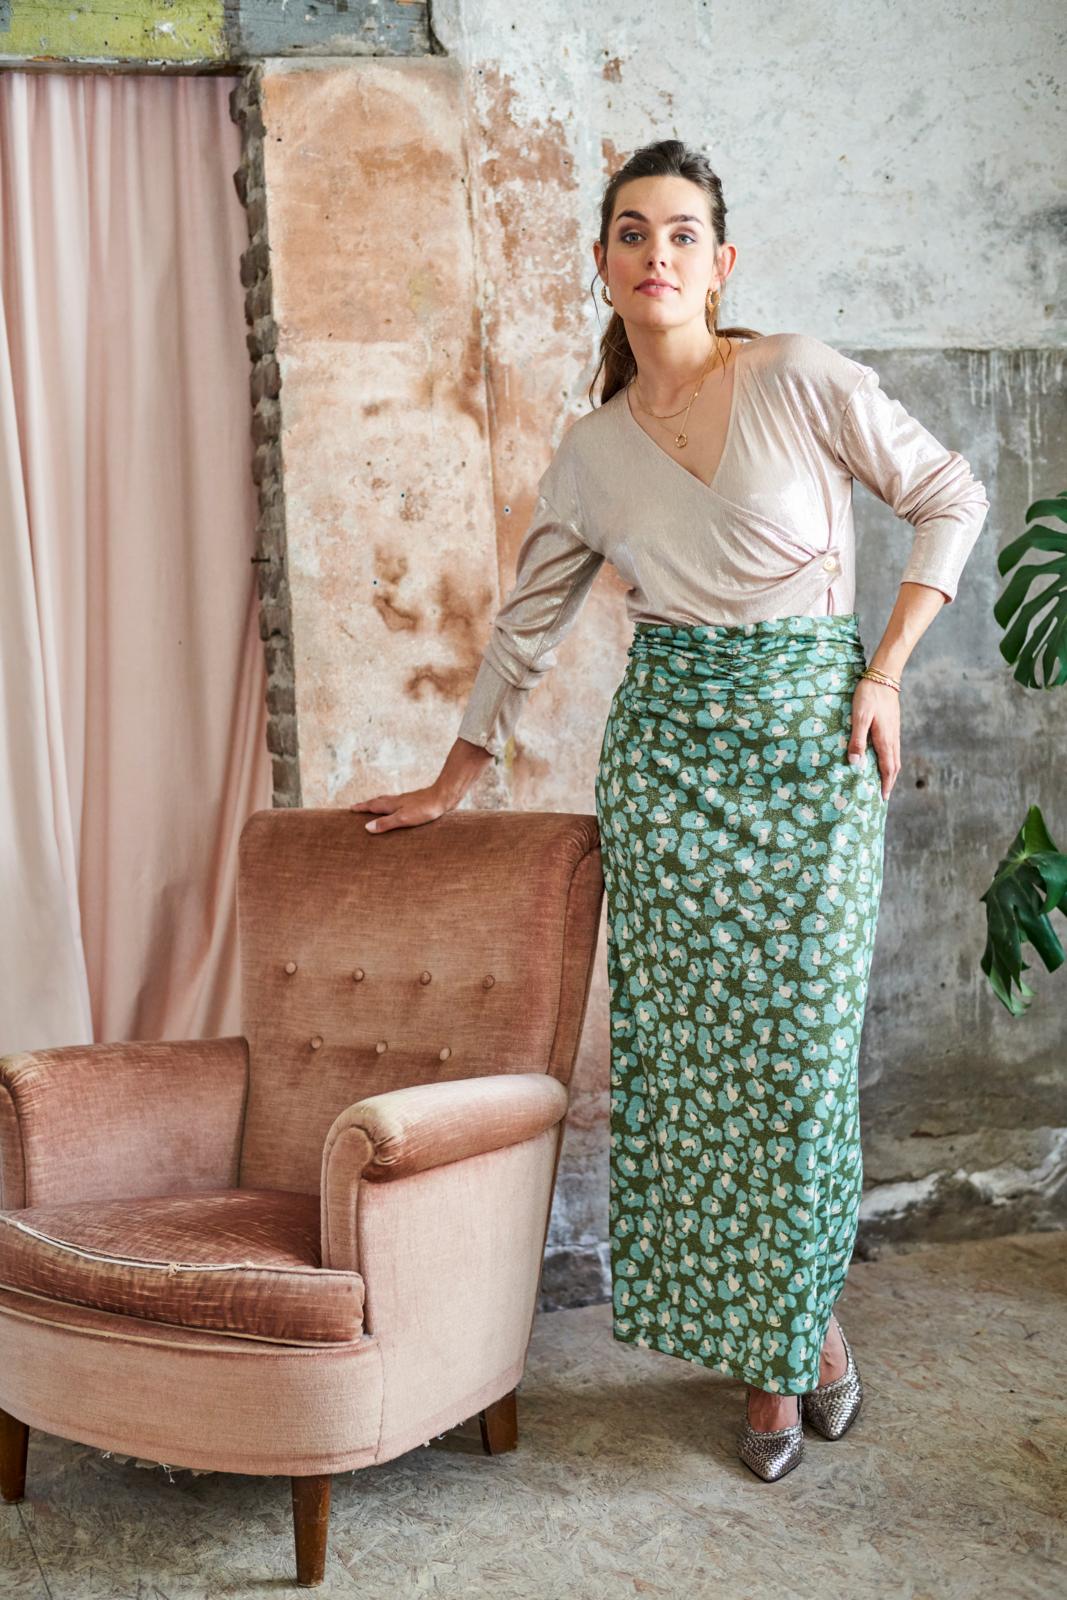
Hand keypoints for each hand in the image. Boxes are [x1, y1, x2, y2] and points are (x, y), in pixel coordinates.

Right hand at [349, 782, 454, 833]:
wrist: (444, 797)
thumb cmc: (425, 809)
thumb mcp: (403, 819)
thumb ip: (386, 823)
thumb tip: (367, 828)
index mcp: (392, 805)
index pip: (372, 806)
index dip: (361, 808)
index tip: (350, 809)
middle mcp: (398, 801)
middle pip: (379, 801)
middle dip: (368, 805)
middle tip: (358, 807)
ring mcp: (407, 801)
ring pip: (389, 801)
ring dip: (379, 804)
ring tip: (375, 807)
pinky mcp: (417, 803)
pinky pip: (399, 804)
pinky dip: (393, 806)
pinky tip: (400, 809)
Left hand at [847, 678, 899, 801]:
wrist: (883, 678)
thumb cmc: (868, 696)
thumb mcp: (859, 718)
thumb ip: (857, 740)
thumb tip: (856, 763)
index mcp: (885, 739)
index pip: (888, 768)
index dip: (885, 783)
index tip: (883, 797)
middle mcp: (893, 738)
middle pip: (895, 766)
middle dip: (890, 781)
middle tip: (884, 795)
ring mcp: (894, 732)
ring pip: (896, 757)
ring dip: (891, 772)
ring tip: (884, 782)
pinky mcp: (893, 726)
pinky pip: (894, 749)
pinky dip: (891, 760)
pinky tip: (884, 760)